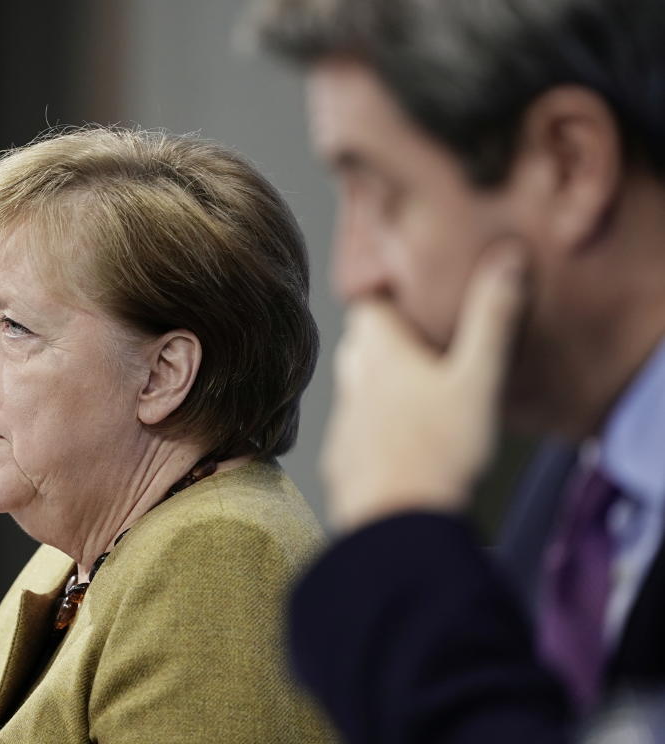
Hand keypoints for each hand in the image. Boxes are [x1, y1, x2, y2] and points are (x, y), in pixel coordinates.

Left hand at [321, 243, 526, 532]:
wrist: (396, 525)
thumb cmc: (439, 450)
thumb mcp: (477, 379)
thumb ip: (491, 320)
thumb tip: (507, 258)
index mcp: (380, 354)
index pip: (365, 303)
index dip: (383, 291)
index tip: (409, 288)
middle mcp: (353, 382)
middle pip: (358, 342)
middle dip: (384, 335)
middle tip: (421, 335)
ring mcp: (344, 423)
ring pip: (355, 386)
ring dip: (378, 380)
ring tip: (416, 385)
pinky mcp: (344, 460)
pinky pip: (356, 429)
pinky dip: (374, 424)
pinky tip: (402, 437)